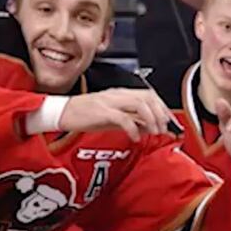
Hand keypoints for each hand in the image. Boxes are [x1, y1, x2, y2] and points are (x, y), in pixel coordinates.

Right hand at [57, 88, 175, 141]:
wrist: (61, 113)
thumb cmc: (83, 115)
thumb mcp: (111, 117)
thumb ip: (130, 120)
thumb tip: (148, 127)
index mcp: (120, 93)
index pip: (149, 94)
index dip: (162, 107)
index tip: (169, 121)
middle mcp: (117, 95)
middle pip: (148, 97)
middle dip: (160, 113)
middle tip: (164, 128)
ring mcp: (109, 102)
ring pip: (139, 104)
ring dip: (151, 119)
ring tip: (153, 132)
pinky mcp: (101, 111)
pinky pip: (123, 118)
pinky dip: (133, 128)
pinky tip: (135, 137)